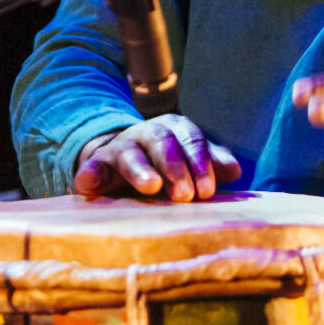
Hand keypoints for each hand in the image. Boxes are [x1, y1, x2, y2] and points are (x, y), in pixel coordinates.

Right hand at [73, 114, 240, 201]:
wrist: (121, 160)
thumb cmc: (166, 164)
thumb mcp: (190, 160)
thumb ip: (211, 163)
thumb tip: (235, 171)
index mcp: (175, 129)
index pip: (192, 141)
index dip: (200, 164)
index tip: (206, 190)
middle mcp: (147, 133)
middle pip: (163, 143)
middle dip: (175, 167)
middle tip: (185, 195)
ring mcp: (120, 147)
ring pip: (130, 153)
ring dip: (140, 170)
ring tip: (150, 187)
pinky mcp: (96, 165)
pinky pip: (91, 168)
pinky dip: (89, 175)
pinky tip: (88, 186)